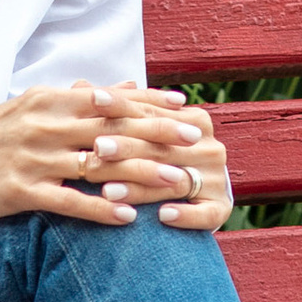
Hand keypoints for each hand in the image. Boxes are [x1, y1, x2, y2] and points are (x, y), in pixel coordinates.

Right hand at [0, 77, 215, 225]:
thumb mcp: (37, 105)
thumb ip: (84, 98)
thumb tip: (127, 86)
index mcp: (51, 99)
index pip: (111, 98)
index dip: (152, 103)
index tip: (187, 108)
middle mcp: (44, 124)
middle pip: (112, 128)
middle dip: (158, 134)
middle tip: (196, 143)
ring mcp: (33, 158)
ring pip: (96, 164)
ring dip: (139, 173)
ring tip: (176, 181)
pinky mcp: (20, 191)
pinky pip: (67, 201)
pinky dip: (99, 208)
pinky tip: (128, 216)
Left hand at [92, 82, 230, 230]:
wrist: (196, 202)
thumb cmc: (159, 160)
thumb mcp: (142, 134)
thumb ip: (117, 114)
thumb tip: (80, 84)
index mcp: (194, 121)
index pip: (153, 113)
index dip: (122, 105)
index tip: (93, 98)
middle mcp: (209, 147)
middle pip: (161, 147)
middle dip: (126, 147)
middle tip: (96, 149)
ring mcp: (217, 178)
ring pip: (176, 181)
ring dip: (141, 187)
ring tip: (108, 192)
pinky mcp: (221, 208)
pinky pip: (204, 214)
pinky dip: (185, 215)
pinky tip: (162, 217)